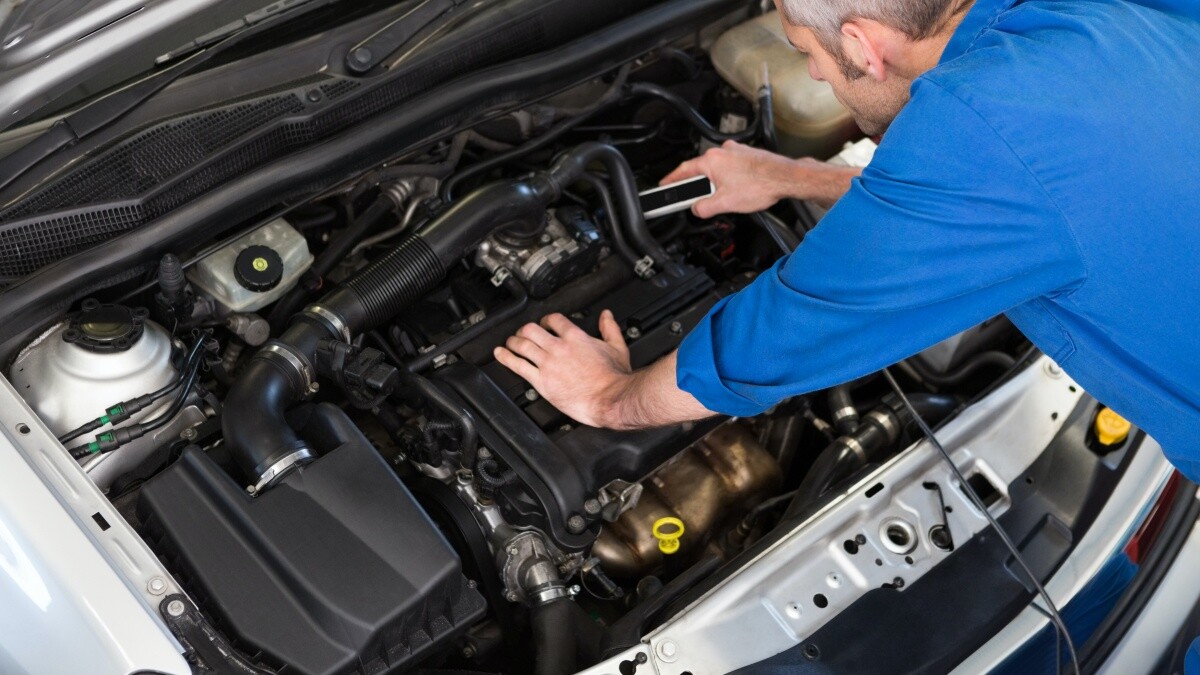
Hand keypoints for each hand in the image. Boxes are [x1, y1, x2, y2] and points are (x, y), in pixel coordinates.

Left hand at [494, 310, 631, 427]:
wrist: (610, 399)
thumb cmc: (614, 379)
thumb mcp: (617, 347)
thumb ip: (610, 329)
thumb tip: (606, 316)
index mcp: (576, 338)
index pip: (554, 320)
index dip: (546, 320)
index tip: (544, 324)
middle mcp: (559, 347)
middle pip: (532, 329)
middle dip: (524, 329)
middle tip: (522, 333)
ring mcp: (548, 364)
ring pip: (522, 344)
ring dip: (513, 341)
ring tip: (510, 343)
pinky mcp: (541, 381)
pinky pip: (518, 365)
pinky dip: (506, 357)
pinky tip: (500, 354)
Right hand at [662, 140, 857, 213]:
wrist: (786, 178)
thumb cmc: (761, 185)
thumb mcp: (725, 203)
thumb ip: (704, 207)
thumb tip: (696, 209)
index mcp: (712, 160)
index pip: (683, 170)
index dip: (671, 180)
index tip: (664, 185)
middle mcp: (722, 151)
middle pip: (701, 170)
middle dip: (698, 186)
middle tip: (696, 200)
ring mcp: (735, 151)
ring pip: (717, 170)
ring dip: (716, 184)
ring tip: (725, 198)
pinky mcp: (746, 155)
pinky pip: (730, 167)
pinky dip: (729, 179)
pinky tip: (738, 190)